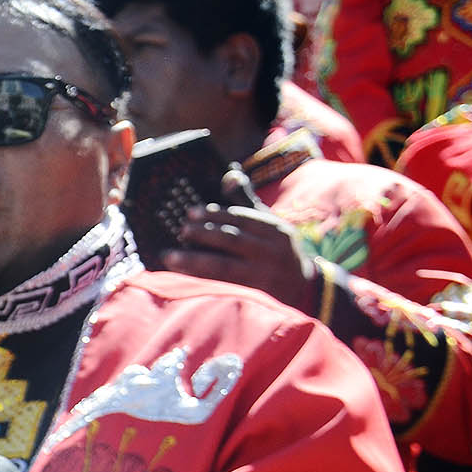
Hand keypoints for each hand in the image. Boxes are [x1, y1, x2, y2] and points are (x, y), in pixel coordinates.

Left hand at [163, 203, 317, 312]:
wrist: (302, 287)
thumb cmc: (275, 249)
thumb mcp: (269, 224)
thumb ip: (247, 200)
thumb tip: (229, 174)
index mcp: (275, 231)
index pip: (242, 219)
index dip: (215, 215)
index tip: (191, 212)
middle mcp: (271, 252)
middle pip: (232, 240)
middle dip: (204, 234)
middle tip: (181, 230)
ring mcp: (263, 276)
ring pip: (224, 266)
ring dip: (194, 260)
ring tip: (170, 256)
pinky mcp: (253, 296)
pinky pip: (222, 286)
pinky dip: (199, 280)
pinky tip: (180, 276)